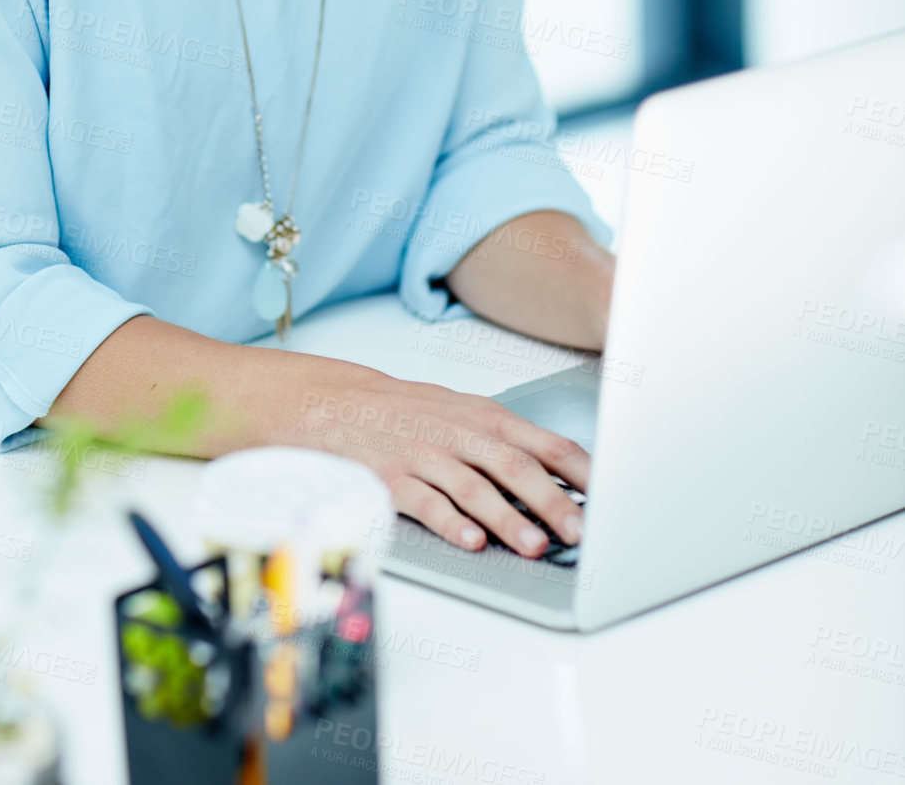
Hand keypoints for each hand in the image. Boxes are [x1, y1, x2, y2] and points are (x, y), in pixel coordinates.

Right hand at [295, 365, 587, 557]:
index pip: (544, 443)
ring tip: (533, 545)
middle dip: (552, 502)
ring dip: (507, 518)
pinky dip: (450, 523)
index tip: (610, 498)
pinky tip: (470, 542)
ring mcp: (424, 455)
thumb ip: (509, 443)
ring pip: (473, 487)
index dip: (580, 472)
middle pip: (514, 465)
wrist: (338, 402)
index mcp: (484, 417)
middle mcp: (459, 433)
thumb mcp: (464, 414)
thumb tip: (567, 478)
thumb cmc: (410, 413)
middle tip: (580, 533)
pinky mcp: (391, 478)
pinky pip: (425, 502)